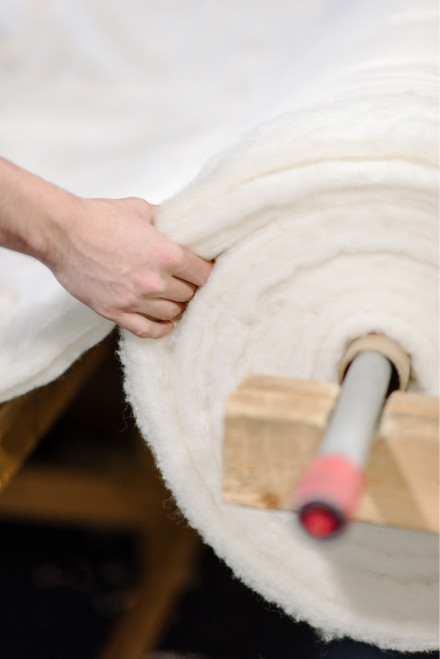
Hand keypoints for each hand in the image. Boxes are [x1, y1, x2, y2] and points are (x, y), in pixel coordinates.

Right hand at [48, 197, 212, 337]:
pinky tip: (166, 324)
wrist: (61, 232)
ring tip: (174, 298)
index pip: (204, 274)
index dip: (207, 272)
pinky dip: (160, 329)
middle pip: (190, 295)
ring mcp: (134, 300)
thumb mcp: (141, 209)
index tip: (204, 270)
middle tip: (187, 282)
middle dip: (191, 287)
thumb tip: (183, 224)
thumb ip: (166, 220)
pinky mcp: (115, 312)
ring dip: (176, 306)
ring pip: (172, 313)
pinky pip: (147, 330)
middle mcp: (154, 281)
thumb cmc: (98, 217)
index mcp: (166, 254)